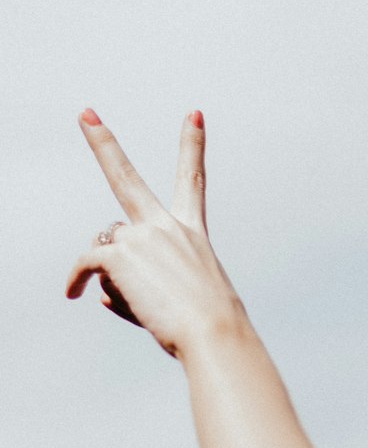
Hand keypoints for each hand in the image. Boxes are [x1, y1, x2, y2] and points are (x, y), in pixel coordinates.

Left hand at [65, 110, 244, 358]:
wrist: (214, 333)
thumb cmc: (209, 328)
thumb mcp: (181, 301)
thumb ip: (138, 288)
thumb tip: (98, 291)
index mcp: (192, 232)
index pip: (192, 180)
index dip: (193, 144)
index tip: (194, 114)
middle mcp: (167, 226)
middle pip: (127, 176)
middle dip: (104, 143)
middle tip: (85, 114)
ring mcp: (143, 236)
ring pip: (105, 246)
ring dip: (110, 273)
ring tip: (142, 302)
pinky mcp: (119, 254)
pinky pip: (85, 263)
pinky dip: (75, 279)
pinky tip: (73, 294)